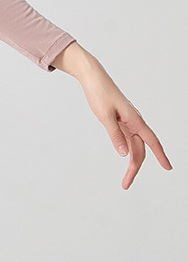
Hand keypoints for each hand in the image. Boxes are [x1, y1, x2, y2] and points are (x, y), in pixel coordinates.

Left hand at [51, 41, 172, 188]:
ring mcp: (126, 121)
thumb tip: (124, 154)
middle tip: (126, 184)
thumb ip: (114, 135)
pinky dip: (127, 149)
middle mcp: (133, 121)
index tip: (169, 168)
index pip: (151, 141)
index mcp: (134, 119)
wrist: (92, 77)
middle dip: (135, 168)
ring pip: (134, 145)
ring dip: (131, 161)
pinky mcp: (119, 119)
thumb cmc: (99, 92)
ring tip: (125, 179)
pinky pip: (127, 138)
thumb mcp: (104, 115)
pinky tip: (124, 156)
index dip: (161, 155)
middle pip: (140, 149)